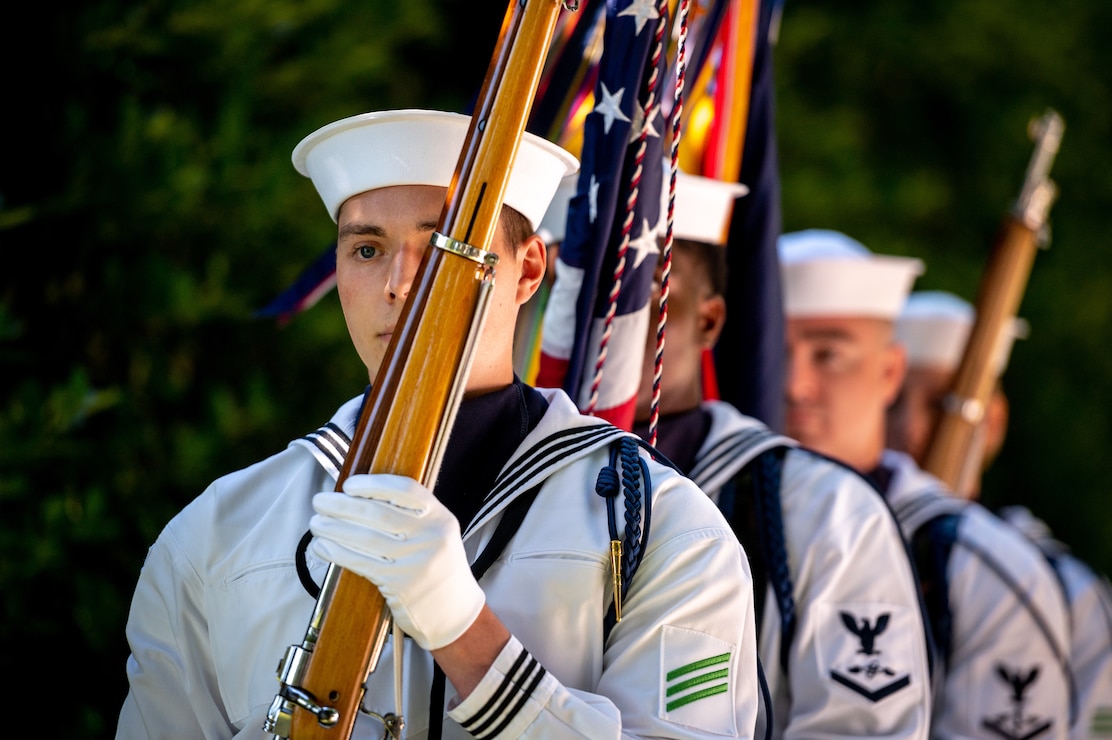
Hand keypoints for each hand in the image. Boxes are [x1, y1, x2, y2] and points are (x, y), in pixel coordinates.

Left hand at [309, 473, 484, 650]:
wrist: (455, 612)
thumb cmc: (438, 568)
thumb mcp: (436, 534)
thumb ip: (410, 516)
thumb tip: (360, 499)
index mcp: (440, 517)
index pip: (406, 491)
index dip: (374, 485)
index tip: (349, 485)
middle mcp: (430, 537)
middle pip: (379, 514)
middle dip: (343, 506)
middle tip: (320, 501)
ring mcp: (415, 562)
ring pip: (366, 539)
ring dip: (334, 529)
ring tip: (315, 523)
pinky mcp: (399, 585)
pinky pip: (362, 563)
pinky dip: (337, 553)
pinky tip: (322, 547)